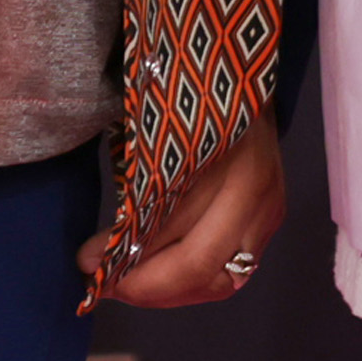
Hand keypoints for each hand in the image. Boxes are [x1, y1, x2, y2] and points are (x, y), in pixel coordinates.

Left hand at [101, 113, 287, 308]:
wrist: (236, 70)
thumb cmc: (189, 101)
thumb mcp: (161, 142)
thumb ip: (137, 201)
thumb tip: (94, 260)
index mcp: (242, 180)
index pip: (191, 256)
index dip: (138, 275)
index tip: (90, 266)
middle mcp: (263, 204)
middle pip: (208, 276)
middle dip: (150, 289)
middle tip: (105, 283)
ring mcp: (271, 214)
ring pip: (222, 282)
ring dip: (170, 289)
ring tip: (129, 279)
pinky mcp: (268, 219)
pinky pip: (229, 269)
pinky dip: (190, 277)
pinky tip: (159, 268)